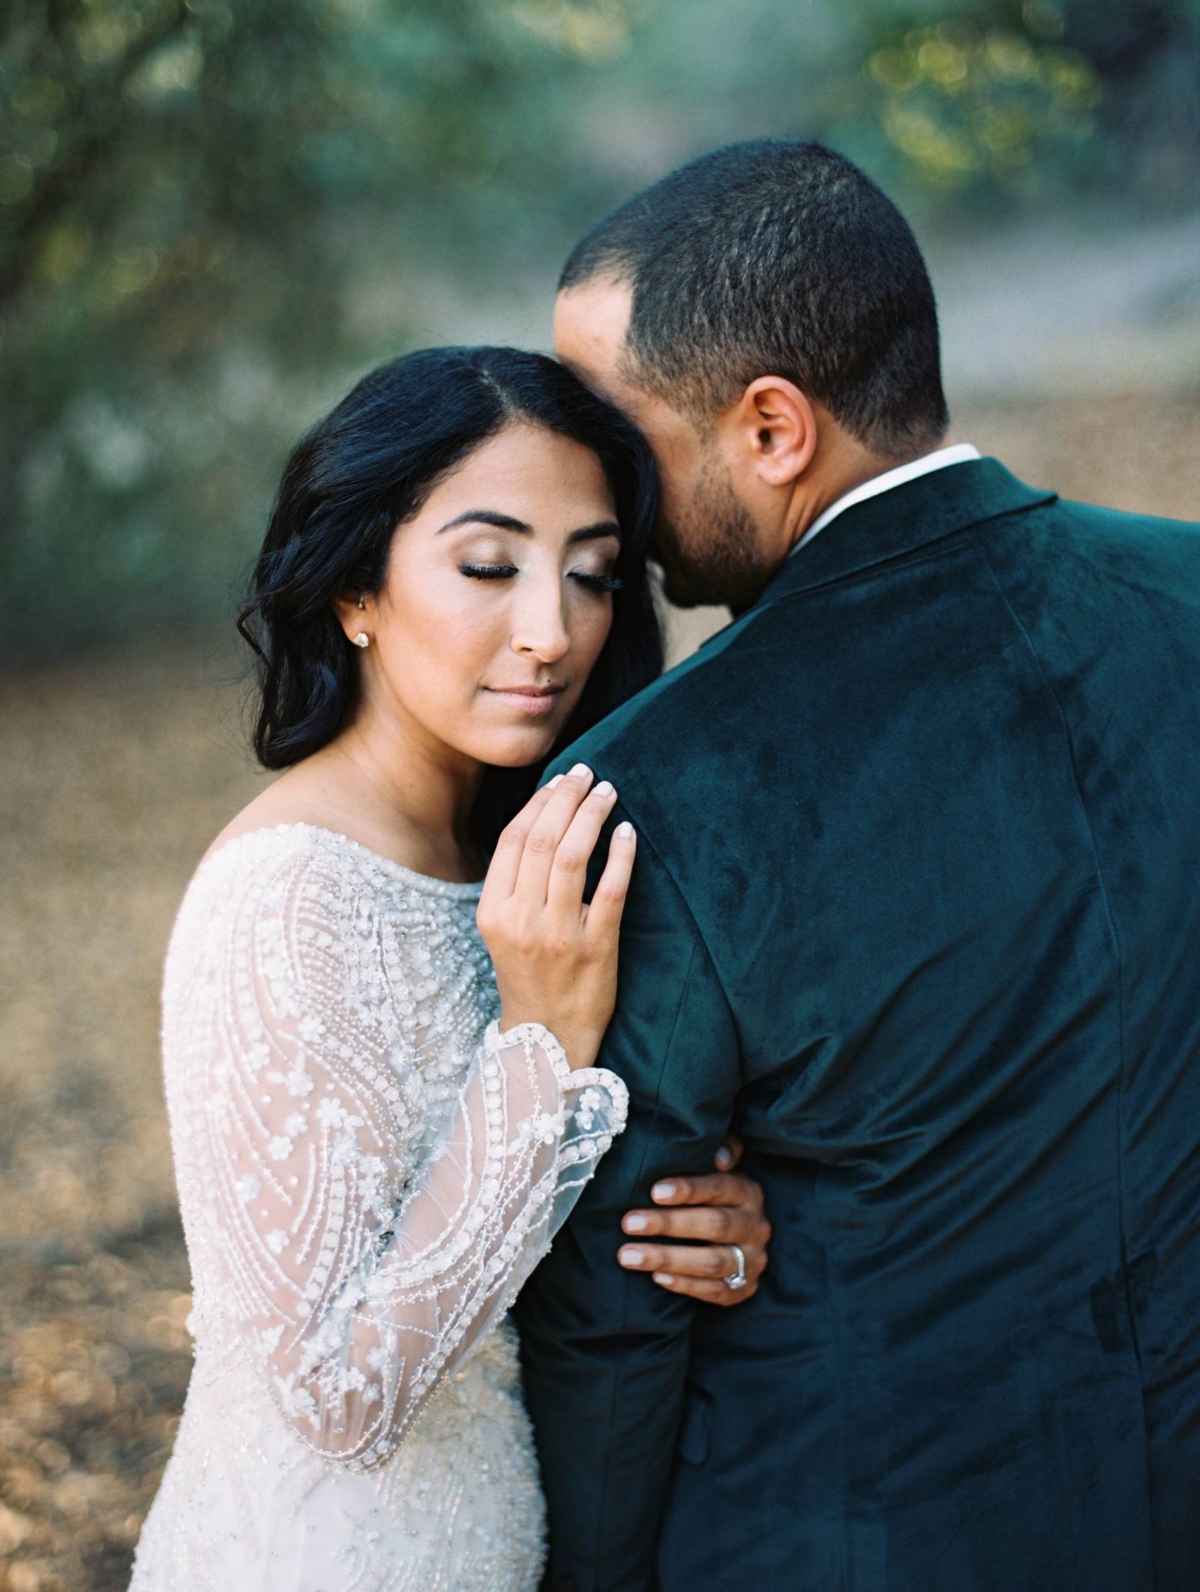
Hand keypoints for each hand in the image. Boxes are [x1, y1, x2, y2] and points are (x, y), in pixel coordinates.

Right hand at [476, 764, 635, 1071]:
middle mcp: (522, 920)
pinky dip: (620, 855)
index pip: (513, 841)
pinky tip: (627, 831)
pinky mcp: (596, 947)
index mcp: (494, 911)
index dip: (538, 804)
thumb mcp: (502, 929)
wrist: (546, 1038)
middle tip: (586, 774)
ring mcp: (559, 934)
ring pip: (575, 857)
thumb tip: (542, 820)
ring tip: (607, 792)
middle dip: (566, 798)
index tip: (559, 781)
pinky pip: (611, 890)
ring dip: (592, 816)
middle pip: (543, 841)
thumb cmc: (527, 974)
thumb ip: (513, 883)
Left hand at [617, 1137, 770, 1304]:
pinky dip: (685, 1285)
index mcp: (748, 1192)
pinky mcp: (744, 1289)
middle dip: (668, 1224)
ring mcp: (752, 1260)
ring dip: (667, 1258)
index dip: (688, 1189)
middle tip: (628, 1223)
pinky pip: (715, 1291)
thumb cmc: (715, 1196)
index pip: (720, 1187)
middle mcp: (755, 1226)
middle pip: (714, 1225)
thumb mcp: (718, 1170)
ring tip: (627, 1255)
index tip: (654, 1191)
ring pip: (712, 1262)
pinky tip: (656, 1277)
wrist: (741, 1241)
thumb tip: (719, 1156)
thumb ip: (720, 1151)